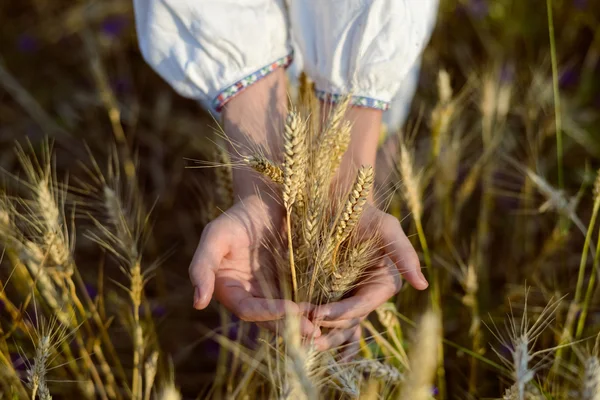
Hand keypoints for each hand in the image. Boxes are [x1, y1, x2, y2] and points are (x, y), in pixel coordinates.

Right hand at [189, 194, 320, 336]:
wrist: (266, 199)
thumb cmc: (239, 215)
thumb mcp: (216, 235)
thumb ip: (202, 267)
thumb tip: (198, 303)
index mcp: (229, 290)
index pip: (247, 311)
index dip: (268, 314)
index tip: (293, 310)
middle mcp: (249, 296)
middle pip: (268, 320)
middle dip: (290, 326)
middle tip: (314, 331)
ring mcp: (270, 292)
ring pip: (285, 317)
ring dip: (302, 325)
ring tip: (321, 328)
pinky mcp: (290, 285)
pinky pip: (299, 303)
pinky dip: (310, 311)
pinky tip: (326, 313)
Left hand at [310, 204, 427, 337]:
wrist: (335, 202)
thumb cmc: (362, 212)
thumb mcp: (385, 228)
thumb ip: (404, 254)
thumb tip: (423, 286)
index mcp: (383, 284)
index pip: (362, 305)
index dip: (342, 312)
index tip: (318, 313)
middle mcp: (366, 294)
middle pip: (349, 320)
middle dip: (328, 326)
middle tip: (304, 327)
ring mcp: (347, 296)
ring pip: (336, 324)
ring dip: (321, 332)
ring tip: (299, 335)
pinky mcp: (329, 294)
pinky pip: (324, 315)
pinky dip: (314, 325)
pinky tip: (298, 330)